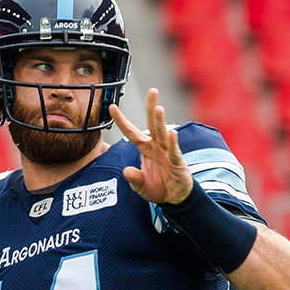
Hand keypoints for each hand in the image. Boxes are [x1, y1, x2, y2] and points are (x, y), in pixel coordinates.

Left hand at [109, 88, 192, 204]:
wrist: (175, 198)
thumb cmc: (158, 188)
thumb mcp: (141, 187)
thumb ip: (134, 179)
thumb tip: (126, 171)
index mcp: (146, 149)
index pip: (132, 132)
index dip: (122, 120)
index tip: (111, 107)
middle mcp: (157, 147)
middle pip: (153, 124)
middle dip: (152, 107)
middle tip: (153, 91)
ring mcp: (168, 153)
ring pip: (163, 134)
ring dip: (161, 122)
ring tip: (158, 108)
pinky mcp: (178, 163)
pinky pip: (174, 152)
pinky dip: (173, 143)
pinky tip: (172, 133)